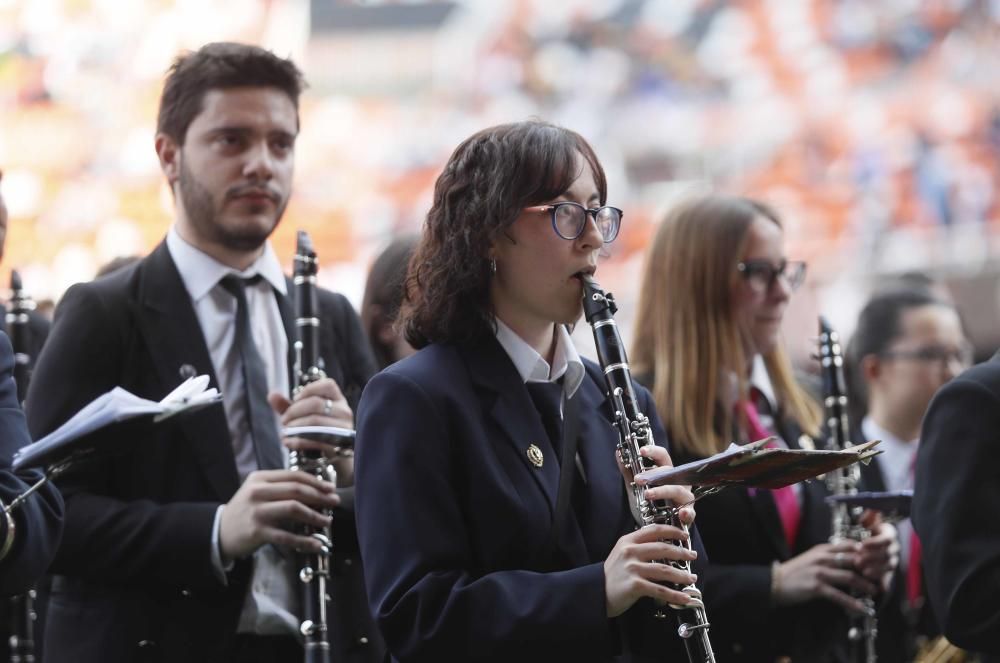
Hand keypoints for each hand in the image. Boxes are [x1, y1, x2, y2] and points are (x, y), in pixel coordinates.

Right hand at [218, 469, 339, 561]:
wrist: (219, 532)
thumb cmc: (245, 510)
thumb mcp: (257, 491)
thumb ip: (280, 487)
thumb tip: (314, 489)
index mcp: (260, 478)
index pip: (294, 475)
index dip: (315, 481)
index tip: (330, 488)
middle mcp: (258, 492)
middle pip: (296, 490)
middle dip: (320, 496)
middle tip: (334, 502)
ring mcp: (257, 512)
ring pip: (294, 509)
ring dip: (315, 515)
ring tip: (327, 521)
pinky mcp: (257, 532)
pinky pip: (286, 536)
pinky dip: (304, 540)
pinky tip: (315, 544)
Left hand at [270, 378, 353, 482]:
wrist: (336, 458)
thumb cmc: (318, 432)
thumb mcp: (303, 416)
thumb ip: (287, 405)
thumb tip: (272, 394)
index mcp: (338, 399)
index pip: (327, 385)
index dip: (308, 390)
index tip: (294, 400)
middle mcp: (344, 411)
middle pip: (316, 403)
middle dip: (294, 411)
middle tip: (283, 420)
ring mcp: (344, 428)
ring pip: (315, 421)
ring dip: (295, 426)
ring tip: (285, 432)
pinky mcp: (340, 445)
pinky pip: (316, 439)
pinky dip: (298, 441)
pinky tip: (288, 442)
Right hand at [604, 524, 698, 617]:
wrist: (596, 592)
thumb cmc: (612, 574)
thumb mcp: (622, 553)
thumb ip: (638, 546)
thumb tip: (664, 546)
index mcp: (628, 541)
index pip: (654, 530)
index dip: (672, 531)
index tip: (684, 535)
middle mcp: (630, 552)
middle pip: (663, 548)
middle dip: (682, 552)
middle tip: (692, 556)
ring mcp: (632, 568)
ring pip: (664, 569)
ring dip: (682, 574)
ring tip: (691, 577)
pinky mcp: (635, 585)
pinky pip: (660, 589)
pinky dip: (675, 594)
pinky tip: (684, 596)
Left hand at [635, 445, 695, 524]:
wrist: (659, 528)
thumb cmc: (651, 505)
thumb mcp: (636, 488)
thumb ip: (628, 472)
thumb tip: (618, 453)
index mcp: (667, 473)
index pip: (663, 457)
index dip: (654, 451)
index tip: (642, 451)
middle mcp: (679, 483)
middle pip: (670, 472)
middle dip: (654, 475)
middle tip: (638, 479)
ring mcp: (685, 498)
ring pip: (677, 490)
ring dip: (662, 491)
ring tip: (647, 494)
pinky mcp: (688, 515)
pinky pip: (690, 513)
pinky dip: (687, 513)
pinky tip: (682, 513)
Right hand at [772, 541, 878, 614]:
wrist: (775, 582)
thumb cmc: (794, 571)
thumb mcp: (811, 558)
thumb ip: (828, 556)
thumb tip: (848, 560)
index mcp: (822, 549)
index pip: (850, 546)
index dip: (866, 553)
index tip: (875, 560)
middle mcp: (823, 558)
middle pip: (854, 561)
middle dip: (870, 570)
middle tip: (881, 577)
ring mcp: (820, 572)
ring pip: (850, 578)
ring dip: (866, 586)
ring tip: (876, 591)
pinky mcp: (816, 587)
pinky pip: (839, 595)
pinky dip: (853, 603)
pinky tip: (862, 609)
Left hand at [857, 510, 898, 590]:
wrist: (874, 543)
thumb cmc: (871, 531)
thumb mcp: (871, 522)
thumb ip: (870, 517)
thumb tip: (869, 513)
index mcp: (890, 534)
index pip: (885, 539)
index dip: (875, 542)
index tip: (863, 544)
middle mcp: (894, 548)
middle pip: (886, 554)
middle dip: (872, 558)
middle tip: (858, 560)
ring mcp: (893, 560)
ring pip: (888, 566)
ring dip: (876, 570)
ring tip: (863, 571)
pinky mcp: (890, 571)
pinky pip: (889, 577)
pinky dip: (885, 583)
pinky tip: (879, 588)